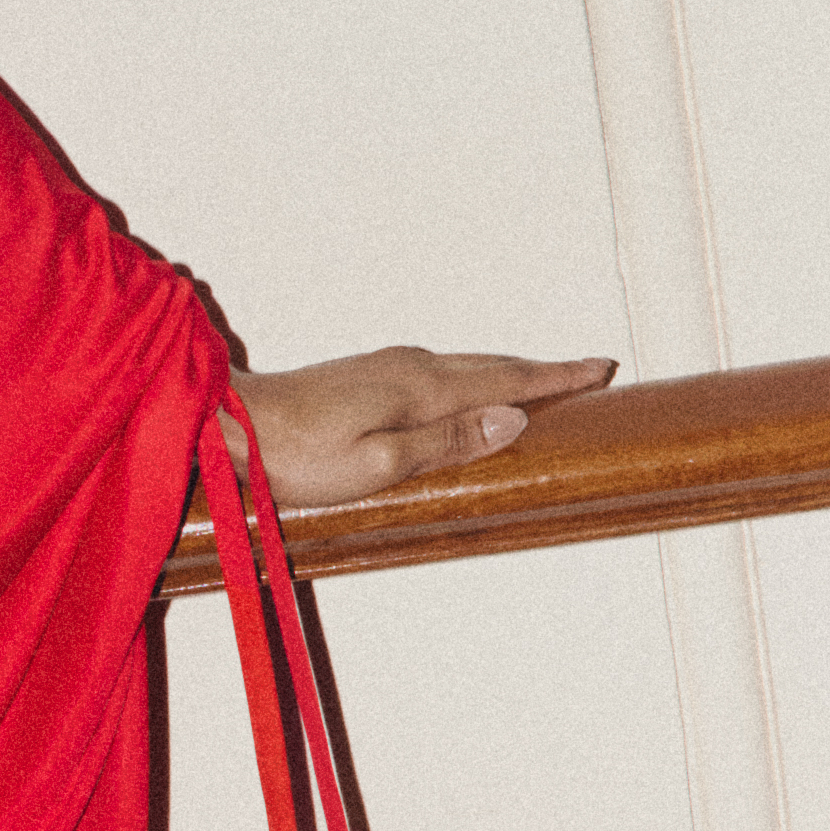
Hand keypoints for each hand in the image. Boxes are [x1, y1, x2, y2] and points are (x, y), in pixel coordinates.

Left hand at [235, 343, 618, 515]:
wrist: (227, 422)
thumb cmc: (296, 455)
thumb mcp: (378, 464)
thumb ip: (447, 443)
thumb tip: (513, 419)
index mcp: (421, 389)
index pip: (506, 381)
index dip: (557, 377)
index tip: (602, 367)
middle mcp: (410, 367)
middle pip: (493, 365)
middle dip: (544, 369)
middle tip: (592, 368)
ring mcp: (386, 366)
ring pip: (466, 365)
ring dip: (509, 370)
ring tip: (544, 378)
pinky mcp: (367, 374)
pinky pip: (441, 371)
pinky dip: (473, 375)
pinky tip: (470, 388)